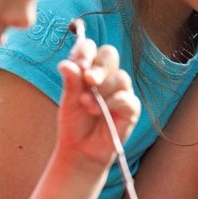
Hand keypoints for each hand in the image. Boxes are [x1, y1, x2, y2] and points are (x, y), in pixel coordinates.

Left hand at [53, 38, 138, 168]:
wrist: (80, 150)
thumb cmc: (75, 123)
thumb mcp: (68, 102)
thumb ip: (70, 82)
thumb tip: (66, 64)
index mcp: (89, 70)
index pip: (91, 48)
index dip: (86, 51)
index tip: (78, 63)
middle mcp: (107, 77)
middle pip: (110, 55)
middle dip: (99, 66)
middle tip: (88, 80)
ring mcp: (121, 92)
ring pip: (120, 77)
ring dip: (103, 90)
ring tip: (88, 106)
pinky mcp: (130, 109)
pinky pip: (126, 98)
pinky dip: (112, 103)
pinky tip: (100, 112)